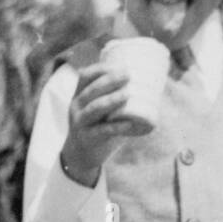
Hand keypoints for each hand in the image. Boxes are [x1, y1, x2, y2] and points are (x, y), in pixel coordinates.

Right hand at [62, 63, 135, 182]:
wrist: (81, 155)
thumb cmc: (97, 127)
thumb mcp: (99, 110)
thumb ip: (113, 98)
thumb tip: (146, 84)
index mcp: (79, 95)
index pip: (85, 76)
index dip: (101, 69)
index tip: (119, 65)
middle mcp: (76, 107)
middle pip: (92, 90)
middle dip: (110, 81)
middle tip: (128, 75)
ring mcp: (80, 123)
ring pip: (95, 108)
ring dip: (112, 100)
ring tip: (127, 94)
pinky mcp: (88, 138)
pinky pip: (102, 131)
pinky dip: (117, 127)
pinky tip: (129, 123)